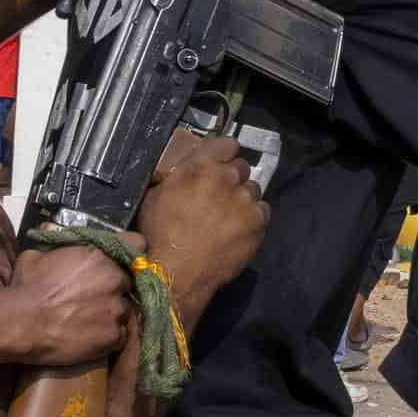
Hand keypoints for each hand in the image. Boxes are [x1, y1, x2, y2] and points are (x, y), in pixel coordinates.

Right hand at [11, 245, 135, 368]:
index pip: (137, 245)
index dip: (130, 254)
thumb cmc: (26, 288)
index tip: (122, 263)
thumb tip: (59, 254)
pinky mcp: (113, 336)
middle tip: (94, 298)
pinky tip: (91, 337)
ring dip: (111, 314)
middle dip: (114, 289)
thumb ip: (61, 252)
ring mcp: (116, 309)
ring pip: (125, 310)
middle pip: (128, 283)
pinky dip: (109, 337)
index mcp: (100, 256)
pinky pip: (121, 335)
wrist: (21, 324)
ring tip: (89, 321)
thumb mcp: (39, 256)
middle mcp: (115, 280)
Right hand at [134, 141, 268, 308]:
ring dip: (242, 198)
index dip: (224, 154)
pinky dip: (252, 217)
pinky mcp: (258, 222)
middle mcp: (228, 178)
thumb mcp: (156, 196)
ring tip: (228, 217)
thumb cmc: (159, 235)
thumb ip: (179, 177)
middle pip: (241, 167)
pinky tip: (237, 230)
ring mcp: (246, 200)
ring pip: (252, 189)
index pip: (227, 144)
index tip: (220, 164)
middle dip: (231, 179)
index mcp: (201, 166)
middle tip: (219, 196)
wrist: (177, 273)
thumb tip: (188, 172)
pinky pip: (261, 211)